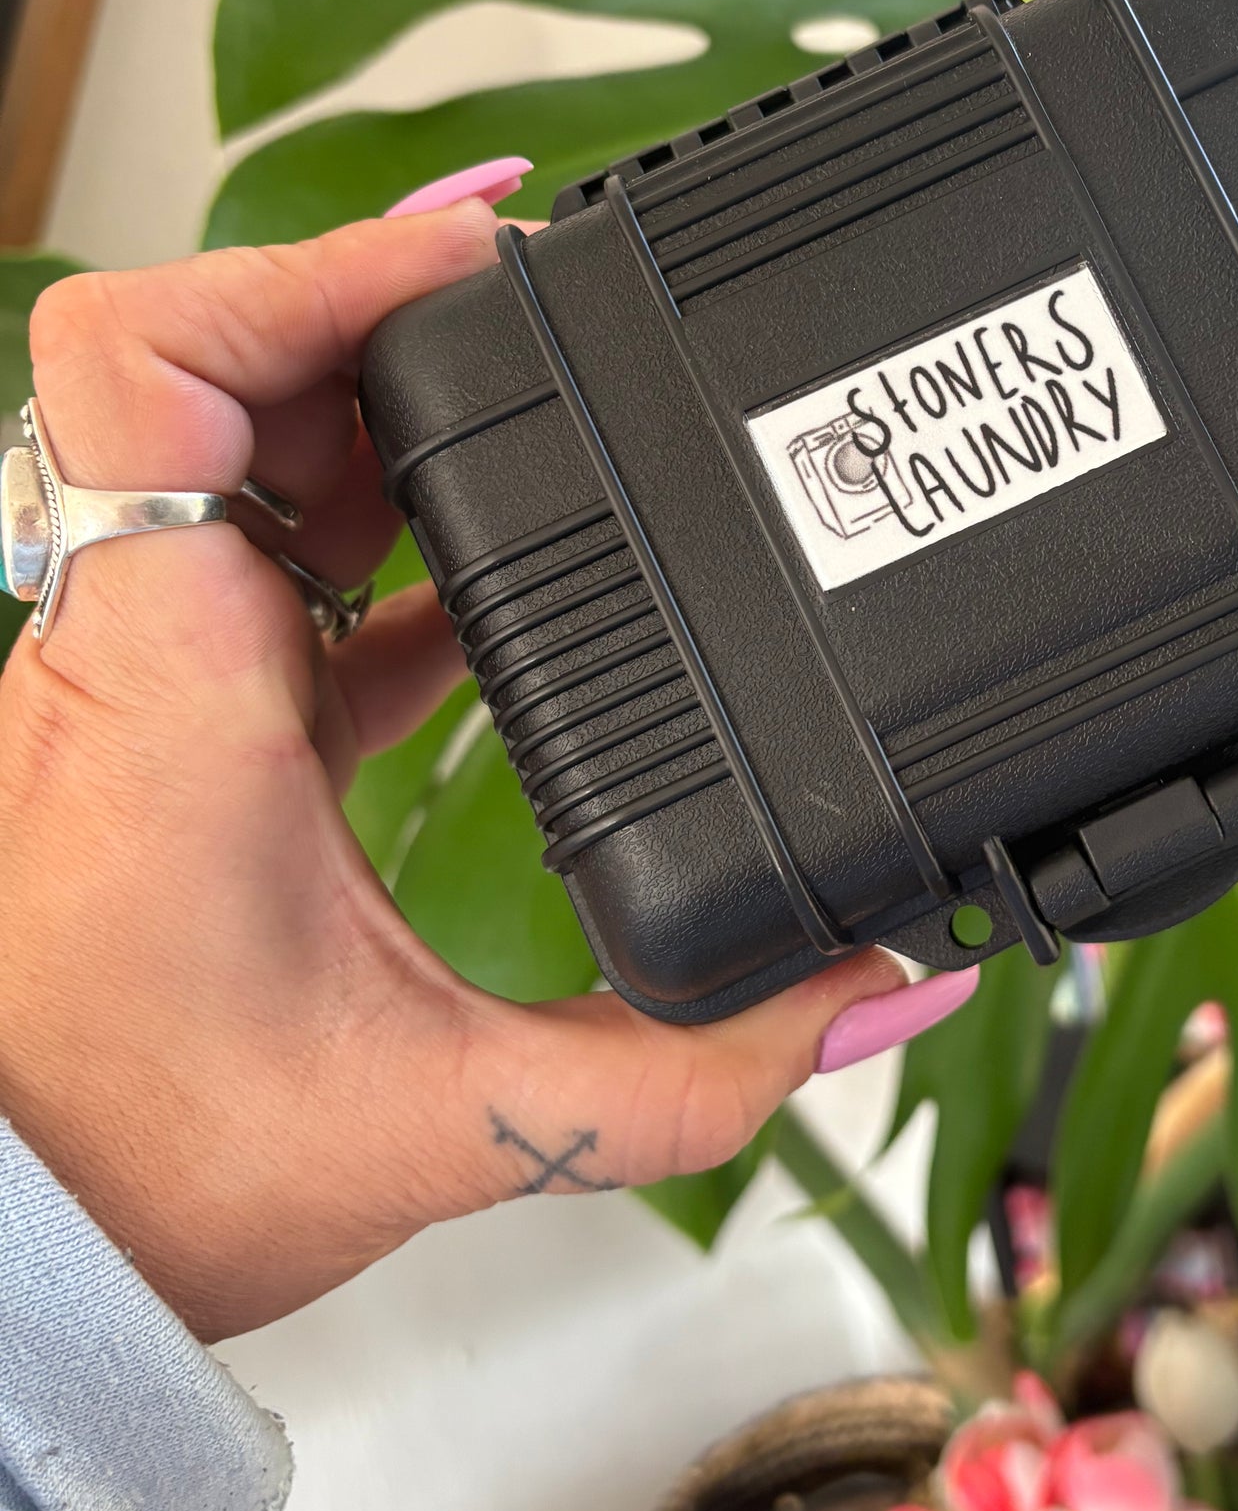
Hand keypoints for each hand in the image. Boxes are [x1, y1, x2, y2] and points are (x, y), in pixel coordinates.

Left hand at [0, 206, 903, 1339]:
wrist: (9, 1258)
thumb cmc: (140, 1172)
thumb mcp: (457, 1126)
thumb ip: (699, 1068)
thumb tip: (878, 991)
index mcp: (174, 676)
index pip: (159, 354)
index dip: (315, 259)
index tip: (477, 252)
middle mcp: (129, 641)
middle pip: (233, 364)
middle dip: (398, 317)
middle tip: (554, 309)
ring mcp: (134, 674)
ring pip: (242, 450)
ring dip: (385, 412)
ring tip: (545, 403)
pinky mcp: (166, 725)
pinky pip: (265, 563)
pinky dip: (377, 533)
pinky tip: (497, 580)